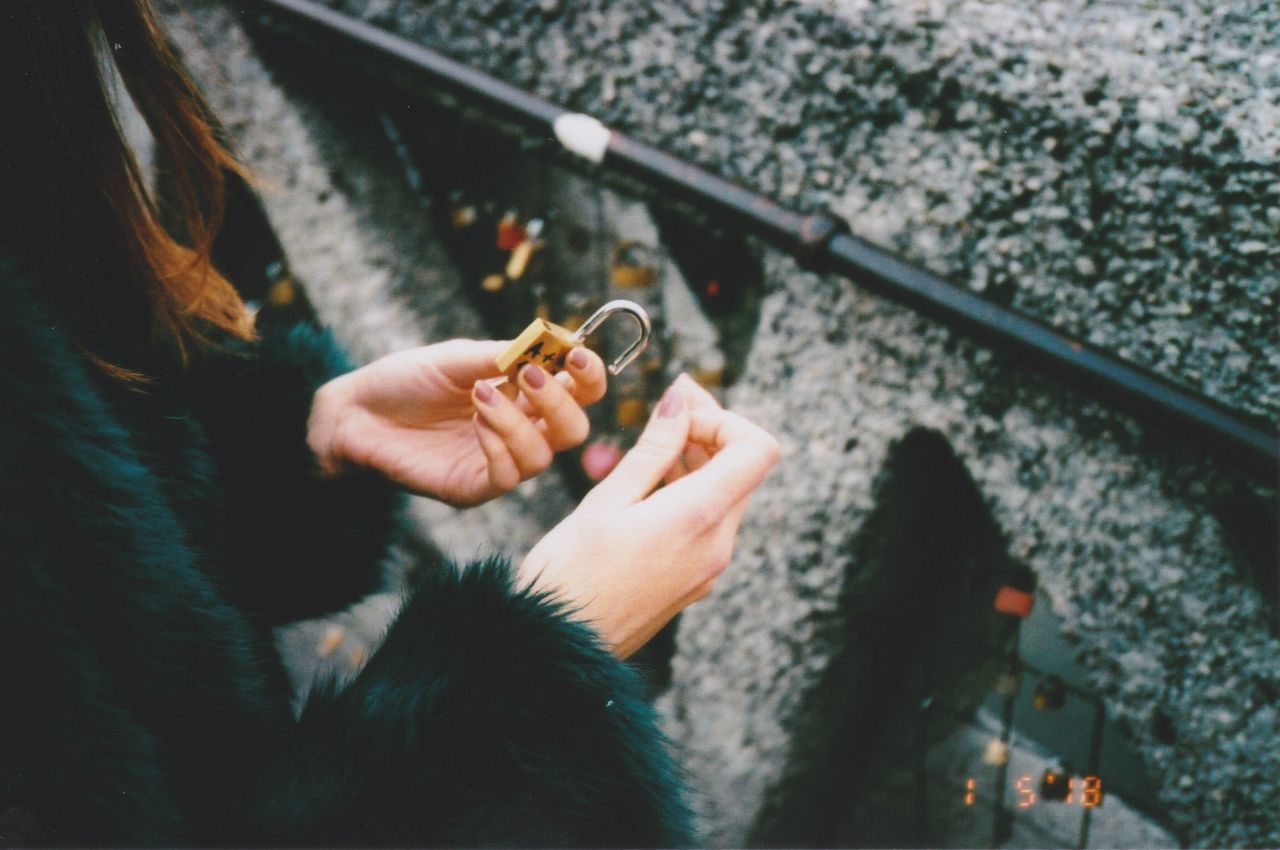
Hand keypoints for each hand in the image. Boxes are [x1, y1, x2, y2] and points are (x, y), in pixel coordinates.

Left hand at [307, 339, 607, 505]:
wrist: (355, 412)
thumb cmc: (405, 380)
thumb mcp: (457, 358)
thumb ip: (503, 355)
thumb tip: (552, 343)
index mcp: (525, 394)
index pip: (580, 391)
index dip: (589, 375)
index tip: (575, 355)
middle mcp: (521, 429)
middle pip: (574, 429)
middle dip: (561, 402)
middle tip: (527, 376)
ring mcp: (499, 461)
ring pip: (544, 456)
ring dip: (519, 422)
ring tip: (481, 395)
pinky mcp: (473, 487)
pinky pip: (508, 477)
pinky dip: (499, 446)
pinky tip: (475, 424)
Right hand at [518, 374, 779, 657]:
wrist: (559, 645)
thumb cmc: (571, 573)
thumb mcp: (607, 500)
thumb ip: (653, 448)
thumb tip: (681, 401)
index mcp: (700, 517)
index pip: (758, 449)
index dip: (725, 420)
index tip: (680, 415)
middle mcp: (718, 544)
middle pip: (743, 469)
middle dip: (708, 431)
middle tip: (669, 404)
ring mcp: (709, 566)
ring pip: (725, 495)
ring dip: (697, 460)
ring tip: (653, 439)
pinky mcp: (694, 580)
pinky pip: (708, 523)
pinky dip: (689, 492)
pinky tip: (651, 482)